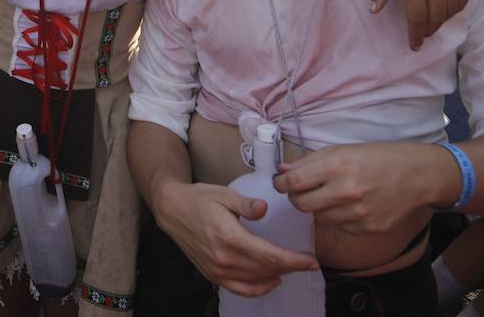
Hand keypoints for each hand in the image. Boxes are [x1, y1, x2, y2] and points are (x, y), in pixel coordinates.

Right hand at [153, 180, 317, 296]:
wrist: (172, 209)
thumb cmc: (198, 199)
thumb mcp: (223, 194)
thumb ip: (246, 203)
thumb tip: (264, 208)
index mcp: (229, 237)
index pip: (270, 256)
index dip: (294, 261)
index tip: (311, 261)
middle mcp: (223, 258)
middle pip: (267, 270)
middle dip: (291, 268)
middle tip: (308, 262)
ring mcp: (217, 269)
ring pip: (256, 281)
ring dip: (278, 276)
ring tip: (291, 267)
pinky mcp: (212, 274)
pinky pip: (240, 289)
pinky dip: (259, 289)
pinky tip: (271, 281)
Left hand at [274, 142, 446, 234]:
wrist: (419, 176)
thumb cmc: (380, 158)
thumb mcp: (343, 149)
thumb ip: (310, 161)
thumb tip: (283, 171)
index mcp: (336, 166)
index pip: (293, 182)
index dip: (281, 183)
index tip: (280, 182)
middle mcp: (345, 191)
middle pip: (301, 204)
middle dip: (296, 197)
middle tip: (302, 190)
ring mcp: (357, 214)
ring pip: (319, 217)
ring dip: (319, 207)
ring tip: (332, 194)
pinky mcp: (367, 229)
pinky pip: (340, 226)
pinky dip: (339, 217)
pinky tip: (351, 205)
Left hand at [375, 0, 469, 47]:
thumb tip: (375, 11)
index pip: (417, 19)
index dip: (416, 35)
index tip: (414, 46)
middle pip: (436, 17)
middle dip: (428, 30)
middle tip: (421, 35)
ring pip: (451, 9)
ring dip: (443, 20)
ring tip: (433, 24)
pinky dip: (458, 7)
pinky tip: (451, 10)